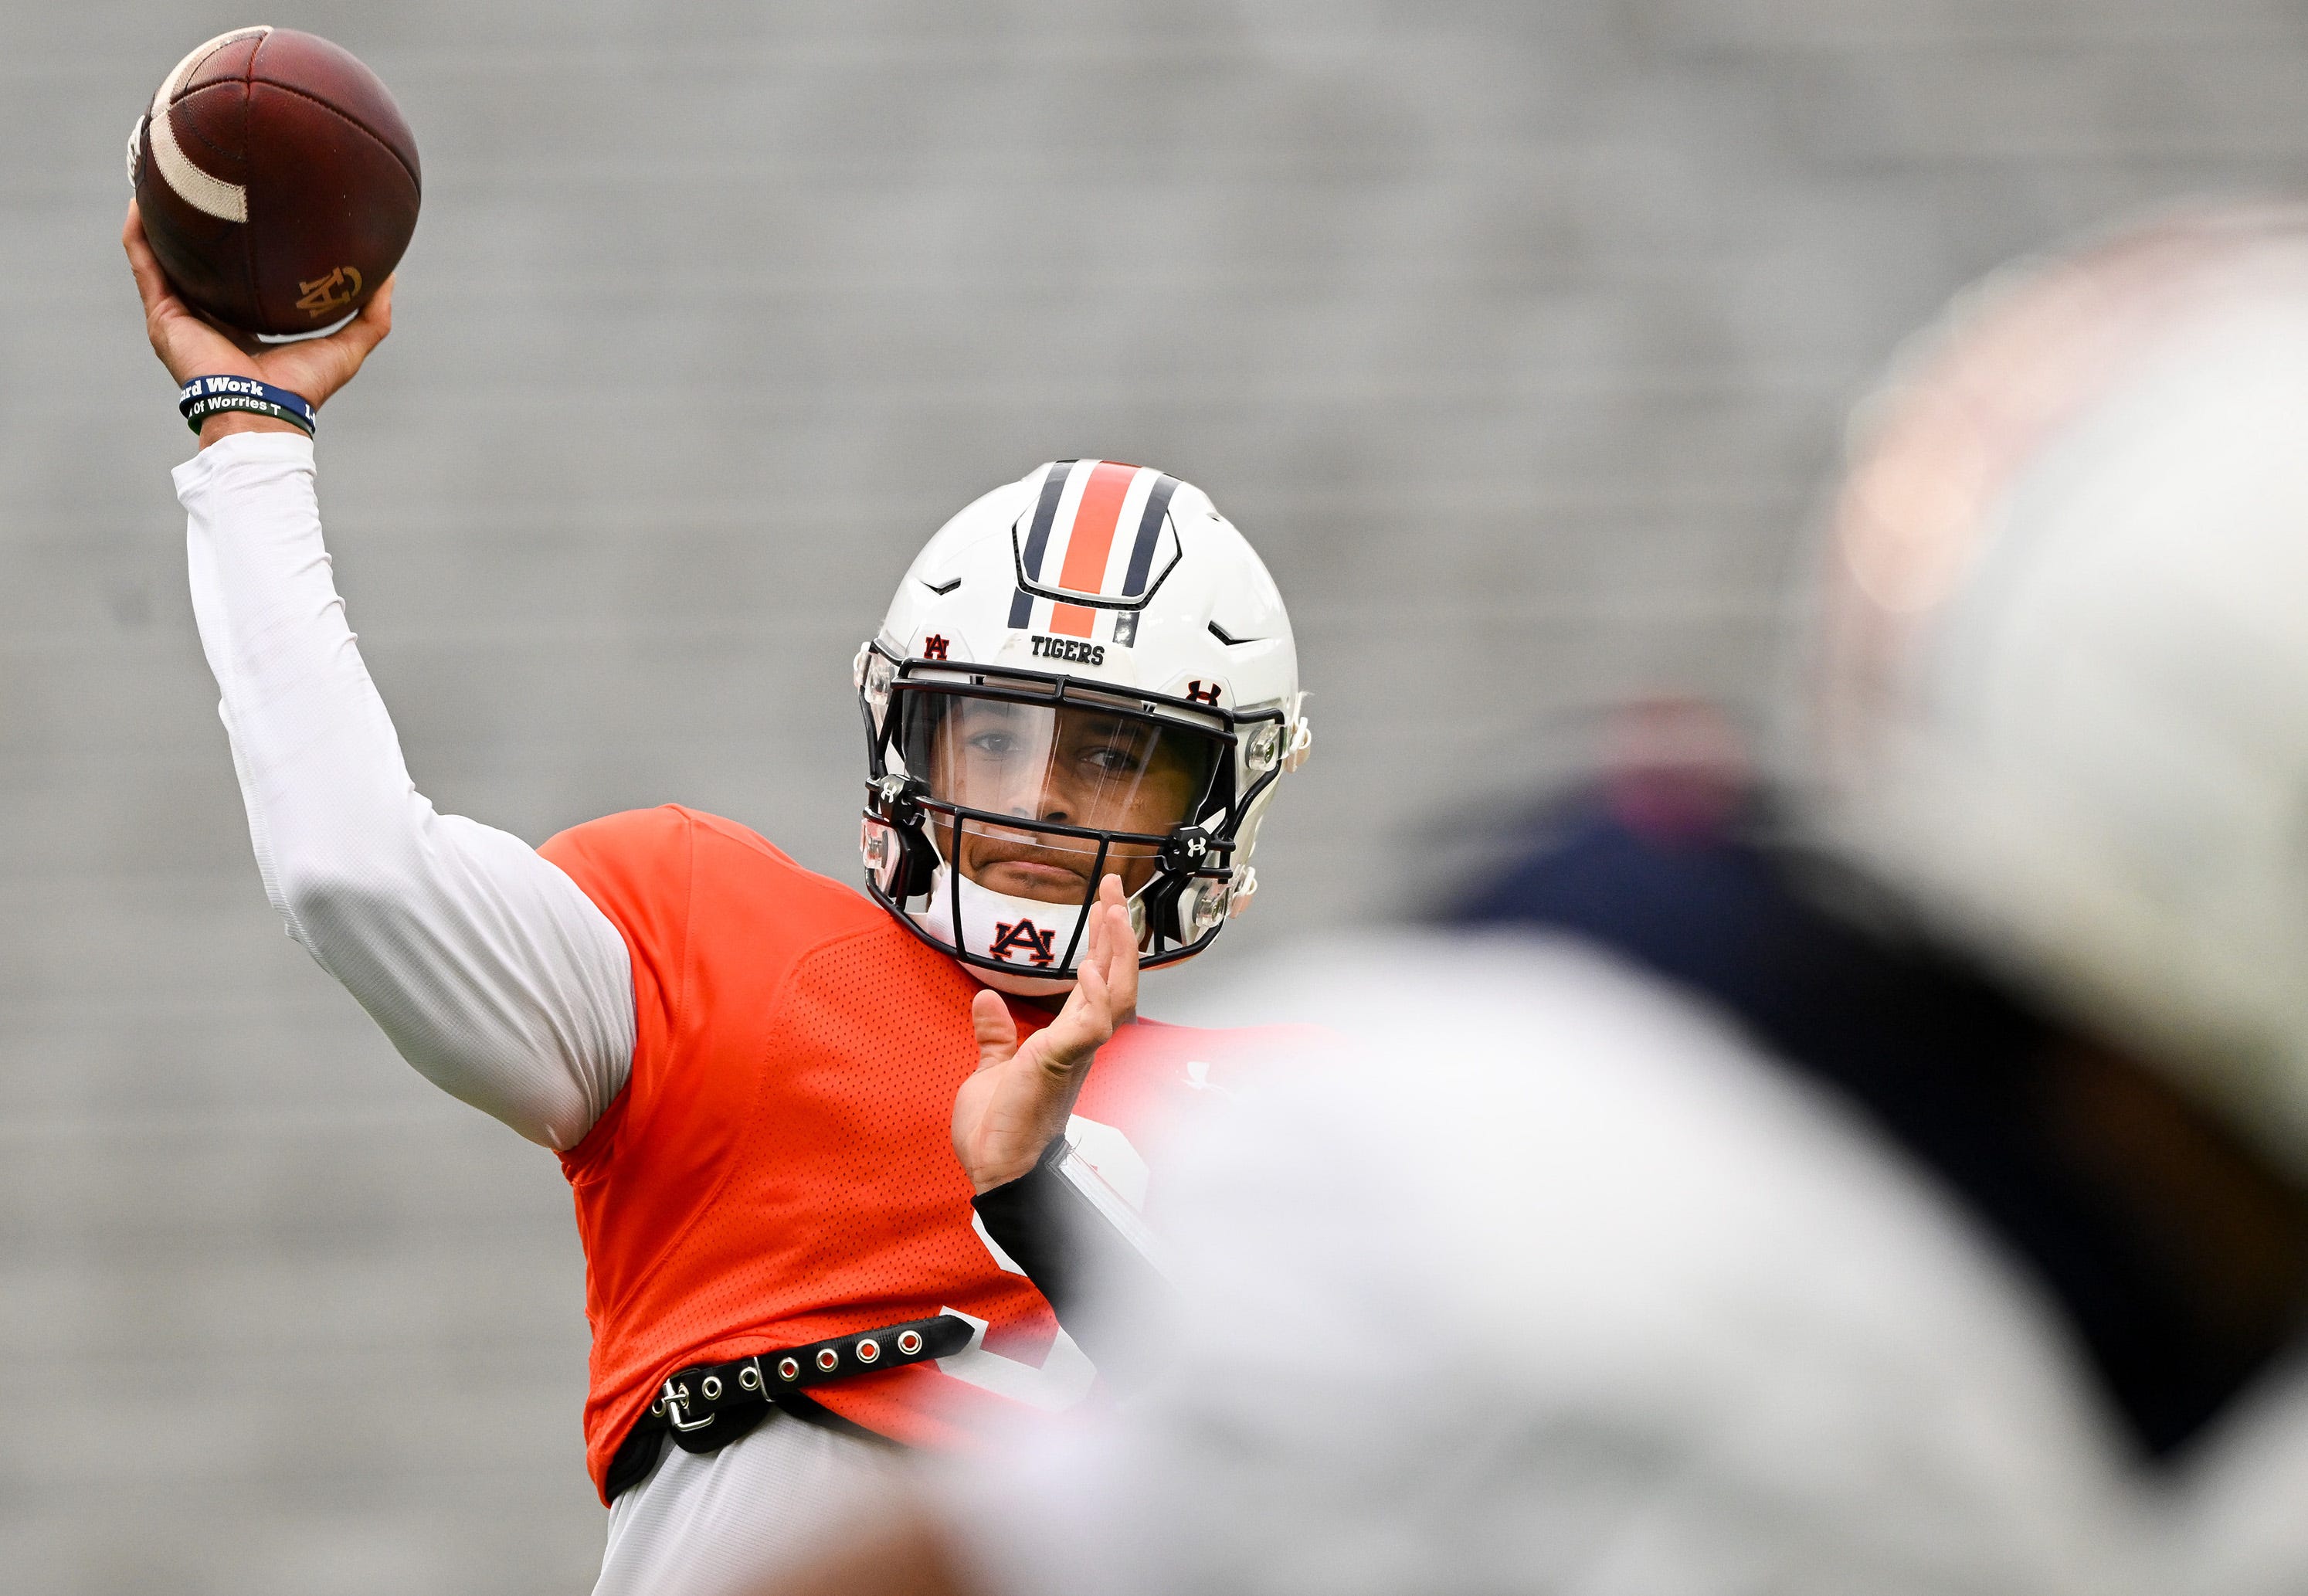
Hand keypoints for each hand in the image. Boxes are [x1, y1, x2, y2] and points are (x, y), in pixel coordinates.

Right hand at [123, 200, 393, 444]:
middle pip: (197, 264)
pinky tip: (141, 201)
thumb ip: (371, 315)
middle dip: (196, 227)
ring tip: (163, 179)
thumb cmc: (302, 388)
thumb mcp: (347, 346)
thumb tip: (389, 275)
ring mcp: (180, 316)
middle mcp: (208, 318)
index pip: (238, 280)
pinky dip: (139, 234)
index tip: (252, 212)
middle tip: (203, 184)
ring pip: (162, 257)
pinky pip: (144, 264)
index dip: (242, 249)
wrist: (263, 411)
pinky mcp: (162, 315)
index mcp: (244, 325)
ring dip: (159, 220)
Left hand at [952, 874, 1140, 1193]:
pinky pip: (1091, 1025)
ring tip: (1113, 913)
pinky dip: (1094, 995)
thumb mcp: (991, 1069)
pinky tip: (1091, 967)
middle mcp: (1080, 1042)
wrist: (998, 1170)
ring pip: (1116, 995)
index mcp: (1066, 1039)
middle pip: (1116, 977)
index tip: (1106, 902)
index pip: (1096, 978)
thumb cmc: (1001, 1130)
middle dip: (1118, 930)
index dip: (1104, 940)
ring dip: (1116, 952)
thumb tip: (987, 1000)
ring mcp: (1076, 1052)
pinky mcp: (1063, 1064)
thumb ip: (995, 1035)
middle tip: (1117, 887)